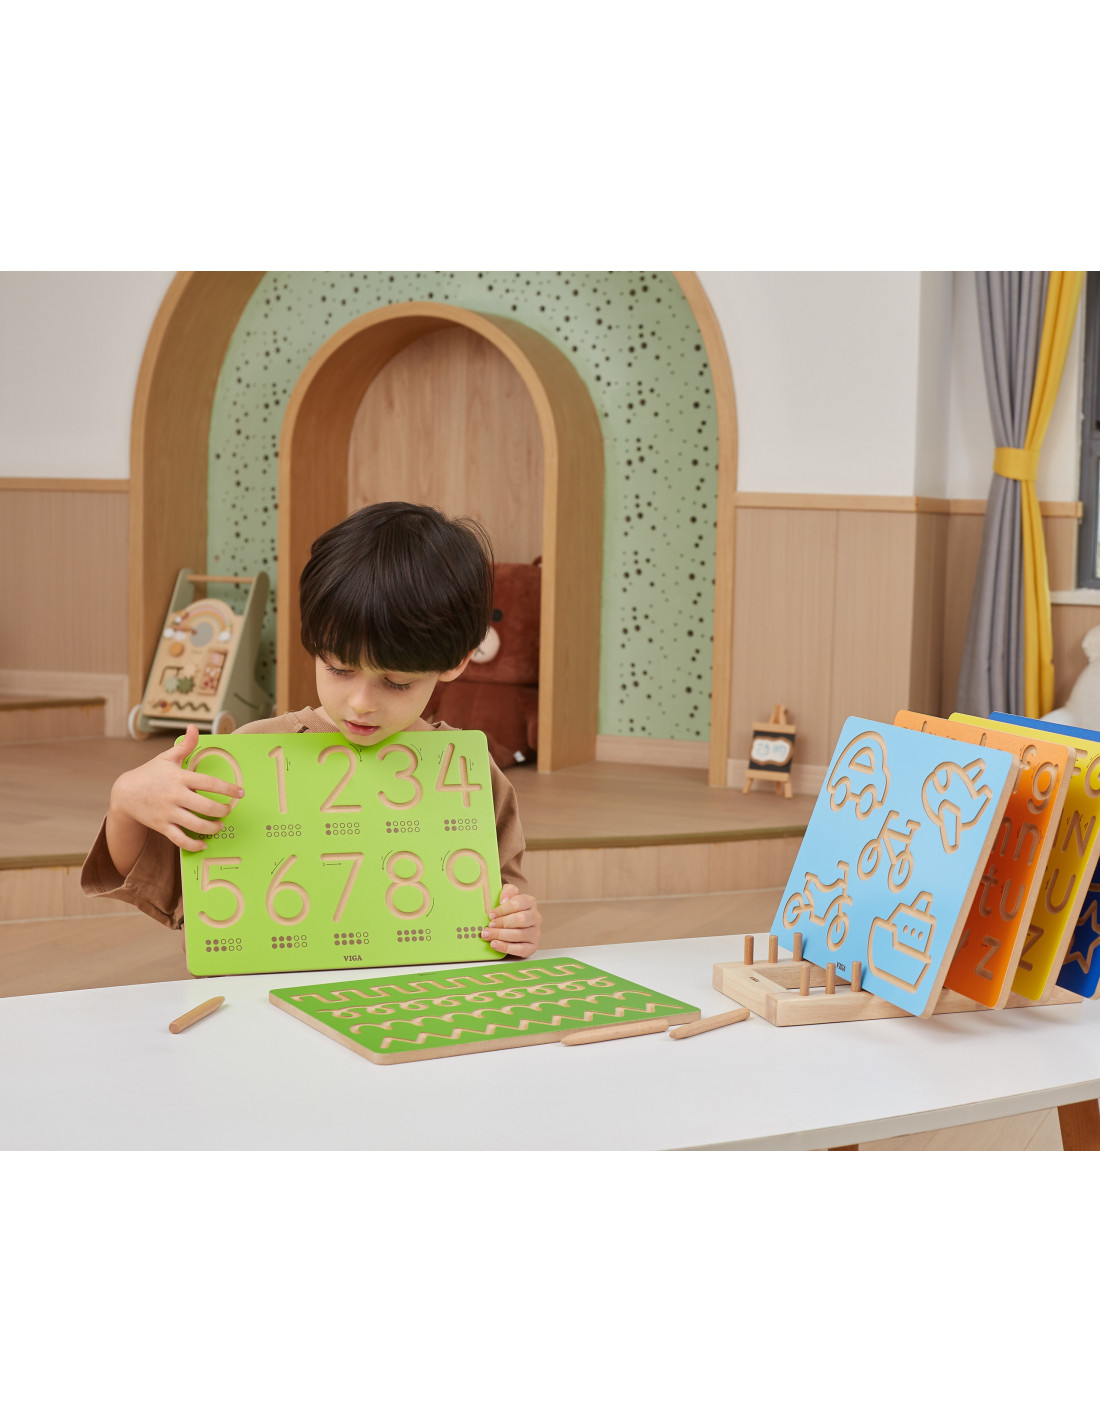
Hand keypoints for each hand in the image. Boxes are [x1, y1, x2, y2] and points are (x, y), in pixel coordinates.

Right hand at [108, 722, 244, 854]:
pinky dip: (193, 844)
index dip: (228, 788)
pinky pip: (180, 839)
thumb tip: (194, 727)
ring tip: (219, 825)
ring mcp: (168, 812)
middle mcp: (175, 796)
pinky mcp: (162, 826)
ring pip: (196, 825)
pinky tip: (203, 844)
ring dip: (212, 828)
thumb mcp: (166, 758)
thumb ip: (185, 745)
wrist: (125, 793)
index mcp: (180, 778)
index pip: (209, 783)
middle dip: (222, 810)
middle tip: (228, 810)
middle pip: (206, 806)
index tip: (240, 793)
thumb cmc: (150, 774)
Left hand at [482, 883, 541, 957]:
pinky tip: (495, 944)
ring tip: (487, 935)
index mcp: (530, 902)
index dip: (503, 909)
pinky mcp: (532, 946)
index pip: (518, 903)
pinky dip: (505, 947)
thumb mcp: (507, 896)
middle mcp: (536, 917)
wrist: (512, 925)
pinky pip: (520, 949)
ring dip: (501, 935)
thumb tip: (504, 899)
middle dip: (502, 923)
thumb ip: (507, 892)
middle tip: (489, 925)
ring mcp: (535, 933)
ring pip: (520, 935)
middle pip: (521, 919)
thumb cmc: (508, 911)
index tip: (491, 914)